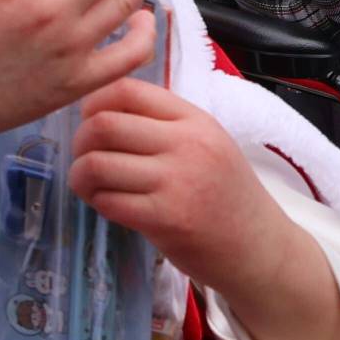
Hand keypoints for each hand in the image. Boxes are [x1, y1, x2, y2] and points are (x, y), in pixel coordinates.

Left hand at [67, 78, 311, 303]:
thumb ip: (163, 123)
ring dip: (81, 175)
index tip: (90, 121)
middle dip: (79, 141)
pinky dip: (96, 202)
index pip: (127, 90)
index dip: (94, 103)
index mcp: (194, 119)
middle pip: (103, 125)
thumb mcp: (207, 143)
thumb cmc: (227, 195)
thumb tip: (98, 110)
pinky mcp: (165, 219)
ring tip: (90, 184)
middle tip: (83, 156)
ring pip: (97, 164)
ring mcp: (176, 182)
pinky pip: (107, 201)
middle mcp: (186, 144)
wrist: (260, 249)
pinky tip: (107, 205)